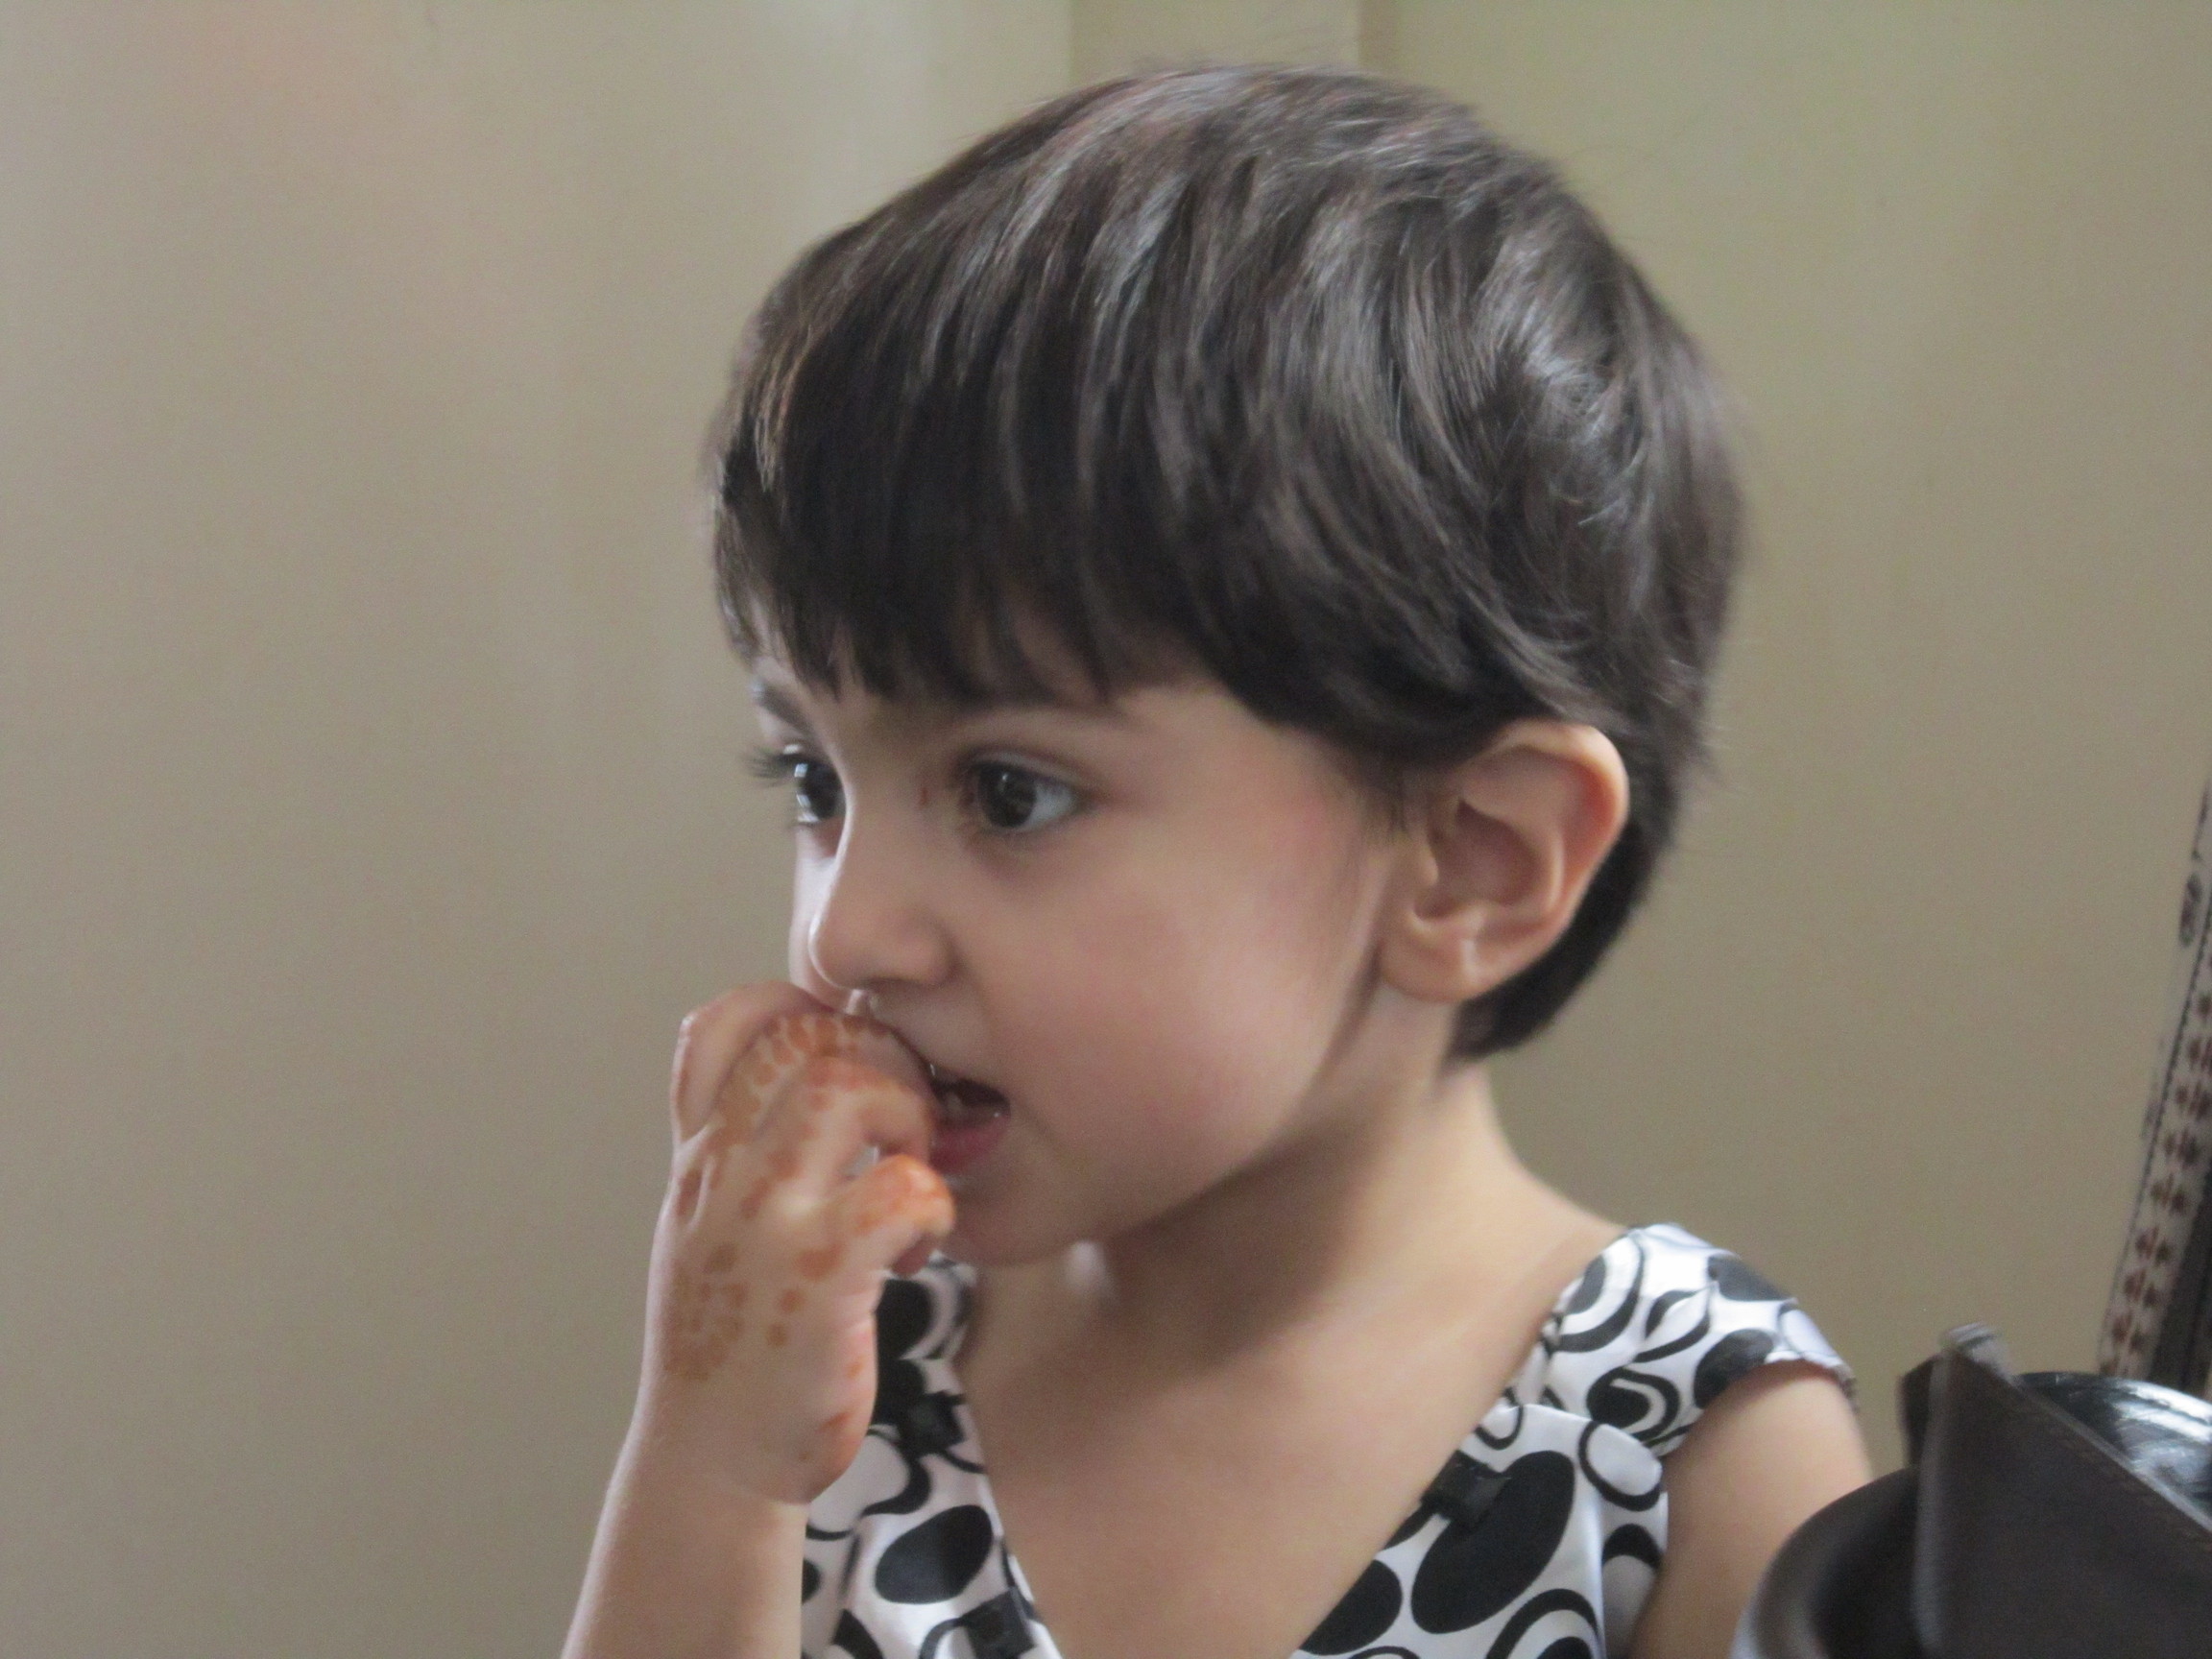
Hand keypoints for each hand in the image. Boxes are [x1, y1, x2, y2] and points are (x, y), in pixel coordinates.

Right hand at [637, 984, 953, 1505]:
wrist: (712, 1465)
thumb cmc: (735, 1341)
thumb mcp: (713, 1224)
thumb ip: (749, 1148)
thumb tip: (821, 1067)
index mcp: (699, 1158)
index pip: (723, 1022)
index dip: (799, 1011)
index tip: (846, 1065)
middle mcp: (719, 1178)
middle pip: (797, 1036)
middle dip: (877, 1054)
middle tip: (906, 1120)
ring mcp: (763, 1228)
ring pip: (843, 1089)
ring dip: (905, 1114)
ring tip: (911, 1170)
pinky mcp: (816, 1286)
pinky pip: (899, 1192)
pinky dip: (931, 1203)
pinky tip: (915, 1248)